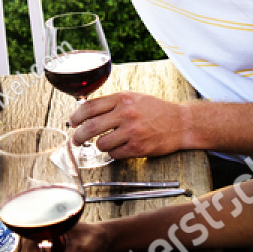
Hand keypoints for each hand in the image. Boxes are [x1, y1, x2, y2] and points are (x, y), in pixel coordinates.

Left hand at [69, 91, 189, 158]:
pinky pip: (115, 154)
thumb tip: (85, 111)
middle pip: (90, 127)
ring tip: (105, 143)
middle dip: (78, 136)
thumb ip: (111, 103)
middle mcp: (126, 114)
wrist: (180, 122)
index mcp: (122, 99)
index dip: (76, 116)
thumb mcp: (133, 98)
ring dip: (99, 146)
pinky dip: (114, 153)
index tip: (72, 122)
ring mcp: (132, 131)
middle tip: (76, 140)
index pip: (89, 107)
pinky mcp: (138, 147)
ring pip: (101, 144)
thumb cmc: (155, 110)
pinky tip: (119, 148)